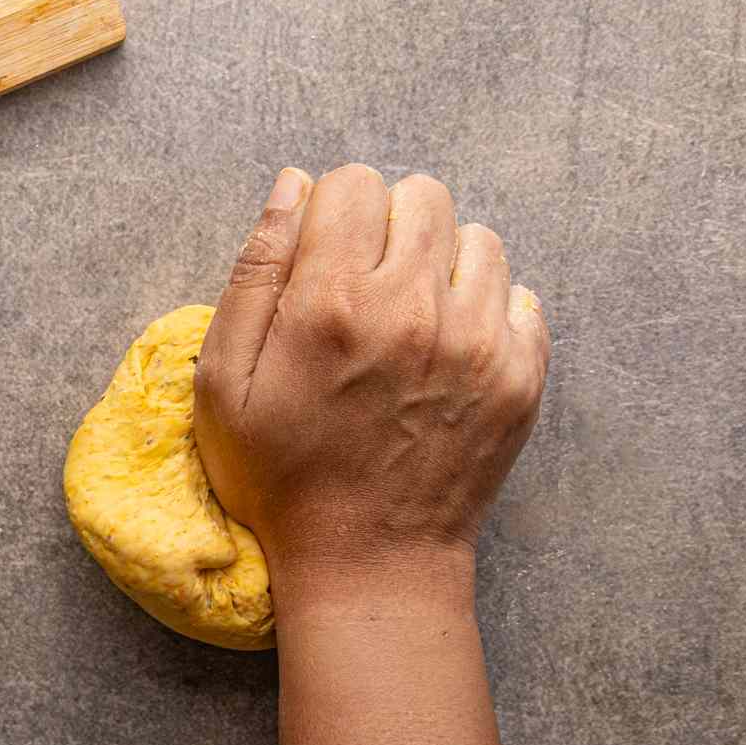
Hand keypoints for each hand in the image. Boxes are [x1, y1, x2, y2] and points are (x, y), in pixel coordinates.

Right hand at [194, 163, 550, 592]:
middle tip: (369, 288)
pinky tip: (452, 354)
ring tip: (415, 320)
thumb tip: (296, 183)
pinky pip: (521, 296)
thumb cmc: (282, 476)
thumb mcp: (225, 381)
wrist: (369, 562)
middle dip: (390, 226)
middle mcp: (413, 308)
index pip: (353, 183)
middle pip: (422, 195)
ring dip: (444, 264)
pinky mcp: (520, 376)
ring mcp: (477, 342)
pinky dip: (489, 310)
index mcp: (332, 301)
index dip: (332, 214)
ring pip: (478, 239)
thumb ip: (255, 271)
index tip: (326, 262)